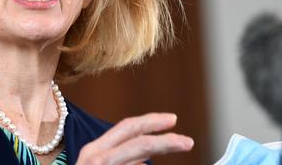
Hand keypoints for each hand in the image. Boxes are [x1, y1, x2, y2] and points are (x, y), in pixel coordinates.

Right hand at [75, 113, 193, 164]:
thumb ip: (121, 163)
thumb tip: (144, 163)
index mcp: (94, 151)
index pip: (126, 128)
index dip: (150, 121)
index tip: (172, 120)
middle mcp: (96, 156)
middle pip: (137, 139)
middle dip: (165, 138)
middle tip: (187, 141)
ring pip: (139, 152)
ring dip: (163, 147)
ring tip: (182, 146)